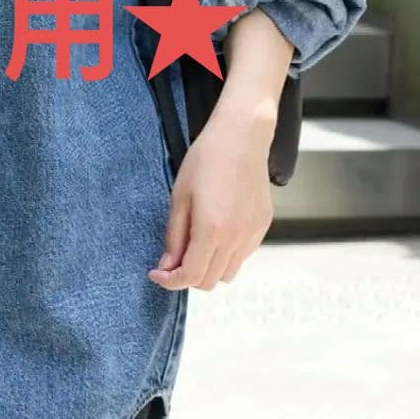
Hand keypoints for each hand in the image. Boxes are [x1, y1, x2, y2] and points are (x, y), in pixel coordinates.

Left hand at [147, 103, 274, 289]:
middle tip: (172, 258)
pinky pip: (243, 256)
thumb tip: (167, 266)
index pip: (191, 276)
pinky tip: (215, 232)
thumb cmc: (206, 160)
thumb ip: (174, 236)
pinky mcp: (263, 226)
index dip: (170, 281)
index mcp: (212, 230)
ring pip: (228, 273)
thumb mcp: (180, 197)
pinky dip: (226, 255)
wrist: (241, 137)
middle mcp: (236, 238)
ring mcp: (253, 234)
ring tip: (195, 244)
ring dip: (209, 268)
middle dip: (187, 276)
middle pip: (210, 281)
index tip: (156, 273)